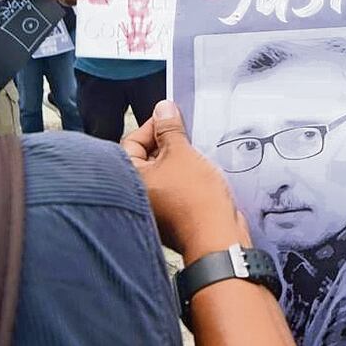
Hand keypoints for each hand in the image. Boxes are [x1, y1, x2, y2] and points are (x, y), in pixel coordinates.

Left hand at [122, 101, 249, 262]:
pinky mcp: (172, 214)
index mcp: (129, 176)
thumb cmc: (194, 200)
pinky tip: (202, 173)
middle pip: (147, 157)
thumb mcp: (182, 153)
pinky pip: (175, 187)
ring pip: (163, 172)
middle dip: (168, 143)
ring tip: (197, 155)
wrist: (216, 236)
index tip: (173, 118)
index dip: (153, 126)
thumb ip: (170, 129)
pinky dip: (186, 178)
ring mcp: (154, 205)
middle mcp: (136, 193)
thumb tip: (163, 109)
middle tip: (187, 135)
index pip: (132, 141)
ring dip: (179, 161)